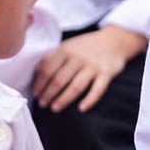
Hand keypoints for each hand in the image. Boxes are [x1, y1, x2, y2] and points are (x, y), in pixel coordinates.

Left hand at [32, 26, 147, 112]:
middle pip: (60, 79)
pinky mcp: (107, 73)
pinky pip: (98, 89)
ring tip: (55, 108)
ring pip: (76, 86)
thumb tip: (36, 71)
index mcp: (66, 49)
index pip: (48, 68)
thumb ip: (53, 56)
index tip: (35, 94)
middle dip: (48, 93)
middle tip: (42, 104)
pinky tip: (82, 108)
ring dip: (64, 99)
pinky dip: (90, 100)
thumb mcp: (68, 45)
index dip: (40, 83)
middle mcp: (79, 57)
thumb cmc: (86, 47)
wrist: (114, 40)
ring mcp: (93, 65)